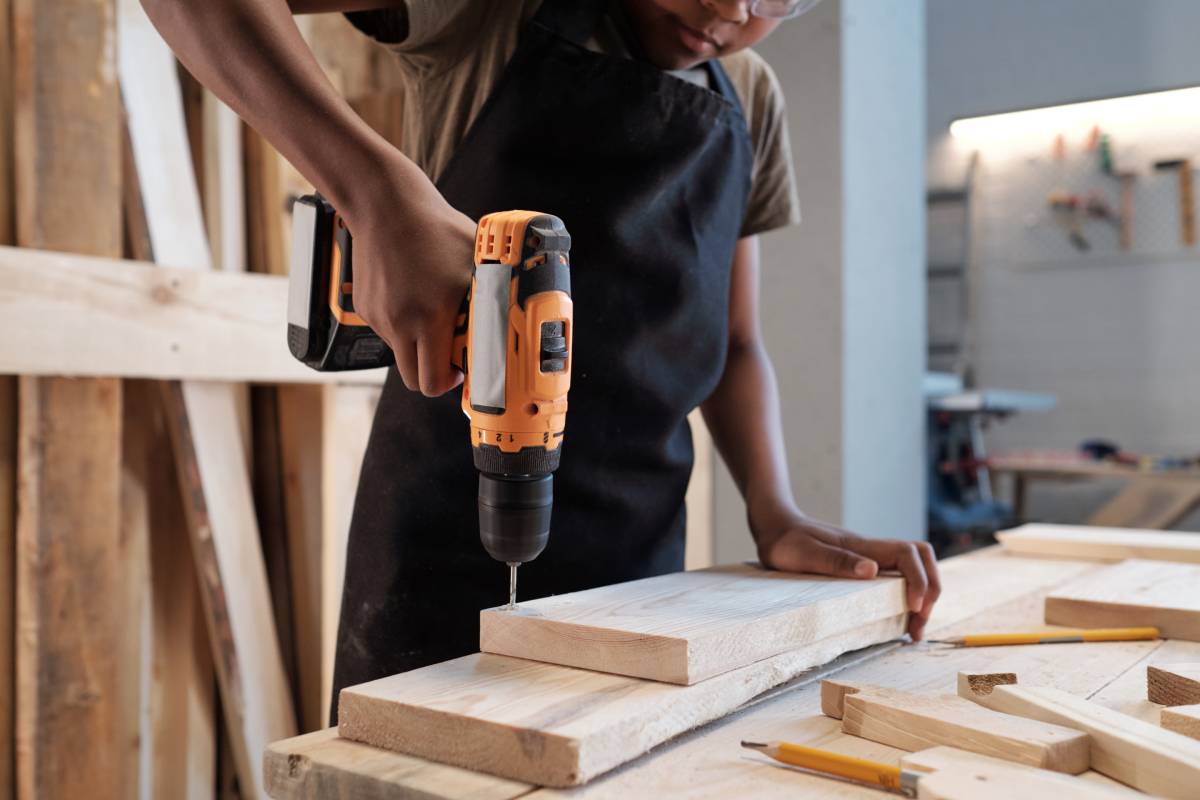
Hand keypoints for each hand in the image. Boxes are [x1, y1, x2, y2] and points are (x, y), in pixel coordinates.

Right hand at [341, 157, 475, 395]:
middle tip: (452, 355)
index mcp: (430, 317)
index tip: (464, 371)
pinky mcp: (367, 308)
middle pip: (414, 379)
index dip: (451, 382)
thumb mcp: (476, 262)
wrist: (385, 205)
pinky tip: (414, 295)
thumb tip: (521, 312)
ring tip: (434, 313)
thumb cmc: (436, 229)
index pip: (434, 380)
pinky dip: (404, 324)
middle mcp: (400, 323)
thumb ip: (495, 293)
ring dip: (420, 346)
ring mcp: (380, 317)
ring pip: (401, 353)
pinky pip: (388, 331)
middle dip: (435, 374)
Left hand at [751, 506, 940, 640]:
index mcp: (861, 546)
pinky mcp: (862, 567)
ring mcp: (869, 558)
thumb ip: (836, 561)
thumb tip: (872, 570)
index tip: (912, 607)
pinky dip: (907, 596)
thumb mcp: (803, 553)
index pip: (908, 553)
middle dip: (931, 591)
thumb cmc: (784, 541)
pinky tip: (899, 618)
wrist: (774, 525)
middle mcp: (871, 551)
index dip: (919, 580)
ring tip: (914, 629)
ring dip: (923, 595)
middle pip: (922, 559)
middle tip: (918, 625)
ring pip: (913, 569)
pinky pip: (896, 578)